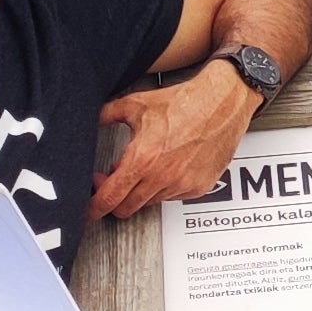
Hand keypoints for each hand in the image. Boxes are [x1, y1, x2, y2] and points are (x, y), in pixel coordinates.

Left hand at [93, 65, 258, 216]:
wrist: (222, 102)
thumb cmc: (184, 102)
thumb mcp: (136, 104)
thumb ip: (106, 115)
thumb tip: (90, 120)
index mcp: (142, 159)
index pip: (110, 197)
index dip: (94, 207)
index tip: (89, 209)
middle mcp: (162, 176)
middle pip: (127, 208)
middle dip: (114, 200)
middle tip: (111, 181)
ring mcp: (182, 185)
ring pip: (149, 203)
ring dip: (140, 191)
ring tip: (143, 167)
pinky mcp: (199, 187)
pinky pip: (173, 197)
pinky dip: (164, 187)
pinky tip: (165, 167)